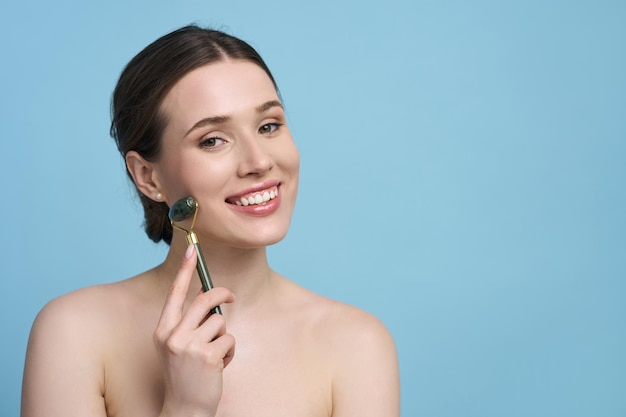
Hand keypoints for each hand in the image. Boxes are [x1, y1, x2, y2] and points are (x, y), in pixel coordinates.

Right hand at [155, 245, 234, 416]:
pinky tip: (220, 365)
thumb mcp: (177, 347)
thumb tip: (210, 297)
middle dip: (223, 294)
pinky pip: (229, 339)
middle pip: (204, 299)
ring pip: (220, 321)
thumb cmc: (184, 375)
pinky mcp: (207, 356)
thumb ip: (188, 324)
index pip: (175, 294)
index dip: (185, 270)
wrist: (184, 408)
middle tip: (232, 297)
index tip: (192, 250)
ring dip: (223, 335)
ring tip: (215, 353)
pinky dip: (230, 351)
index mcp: (162, 331)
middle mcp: (173, 335)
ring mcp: (189, 346)